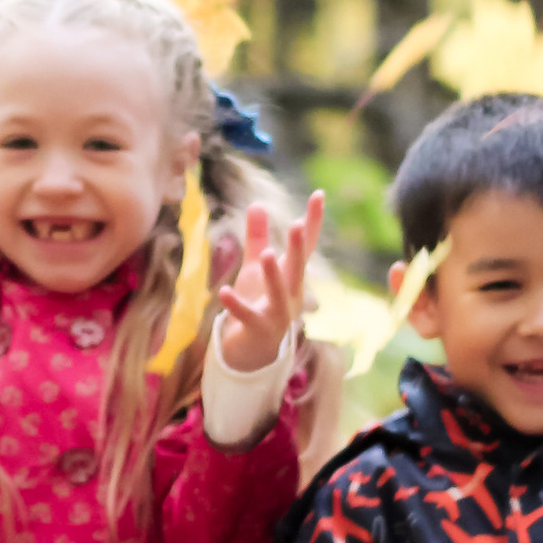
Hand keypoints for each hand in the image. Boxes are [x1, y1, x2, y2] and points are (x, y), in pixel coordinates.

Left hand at [215, 192, 325, 378]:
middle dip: (298, 248)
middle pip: (297, 268)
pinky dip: (236, 305)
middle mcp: (291, 294)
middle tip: (298, 224)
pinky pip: (248, 316)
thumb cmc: (259, 302)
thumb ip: (258, 237)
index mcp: (292, 276)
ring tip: (266, 254)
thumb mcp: (255, 267)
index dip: (312, 221)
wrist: (252, 348)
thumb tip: (257, 203)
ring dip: (274, 275)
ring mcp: (277, 314)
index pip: (305, 246)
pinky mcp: (258, 329)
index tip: (319, 194)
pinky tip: (223, 292)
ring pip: (279, 294)